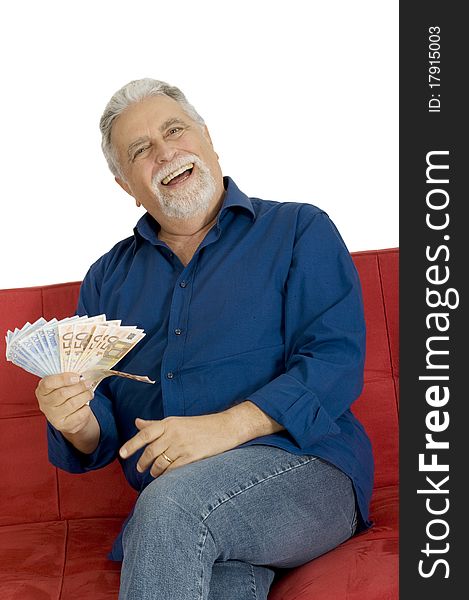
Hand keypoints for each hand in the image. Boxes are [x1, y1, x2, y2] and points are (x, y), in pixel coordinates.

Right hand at [35, 373, 94, 434]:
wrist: (68, 416)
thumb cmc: (65, 395)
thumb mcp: (62, 385)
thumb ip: (67, 379)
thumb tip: (81, 375)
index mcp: (42, 390)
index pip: (49, 383)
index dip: (63, 379)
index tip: (77, 377)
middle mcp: (44, 404)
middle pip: (63, 393)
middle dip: (79, 387)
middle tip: (88, 383)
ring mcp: (52, 416)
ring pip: (72, 404)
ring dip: (85, 396)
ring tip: (90, 393)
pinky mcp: (62, 425)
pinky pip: (78, 415)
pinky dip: (86, 409)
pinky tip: (86, 405)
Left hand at [119, 413, 239, 477]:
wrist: (224, 428)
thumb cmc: (199, 425)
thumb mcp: (176, 421)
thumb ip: (155, 424)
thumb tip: (136, 422)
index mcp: (169, 423)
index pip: (145, 434)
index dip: (131, 445)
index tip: (121, 454)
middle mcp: (173, 434)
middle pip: (151, 452)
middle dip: (142, 463)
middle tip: (140, 469)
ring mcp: (182, 446)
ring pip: (160, 463)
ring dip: (154, 471)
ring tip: (154, 473)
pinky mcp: (191, 457)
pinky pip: (173, 470)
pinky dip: (166, 475)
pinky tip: (166, 477)